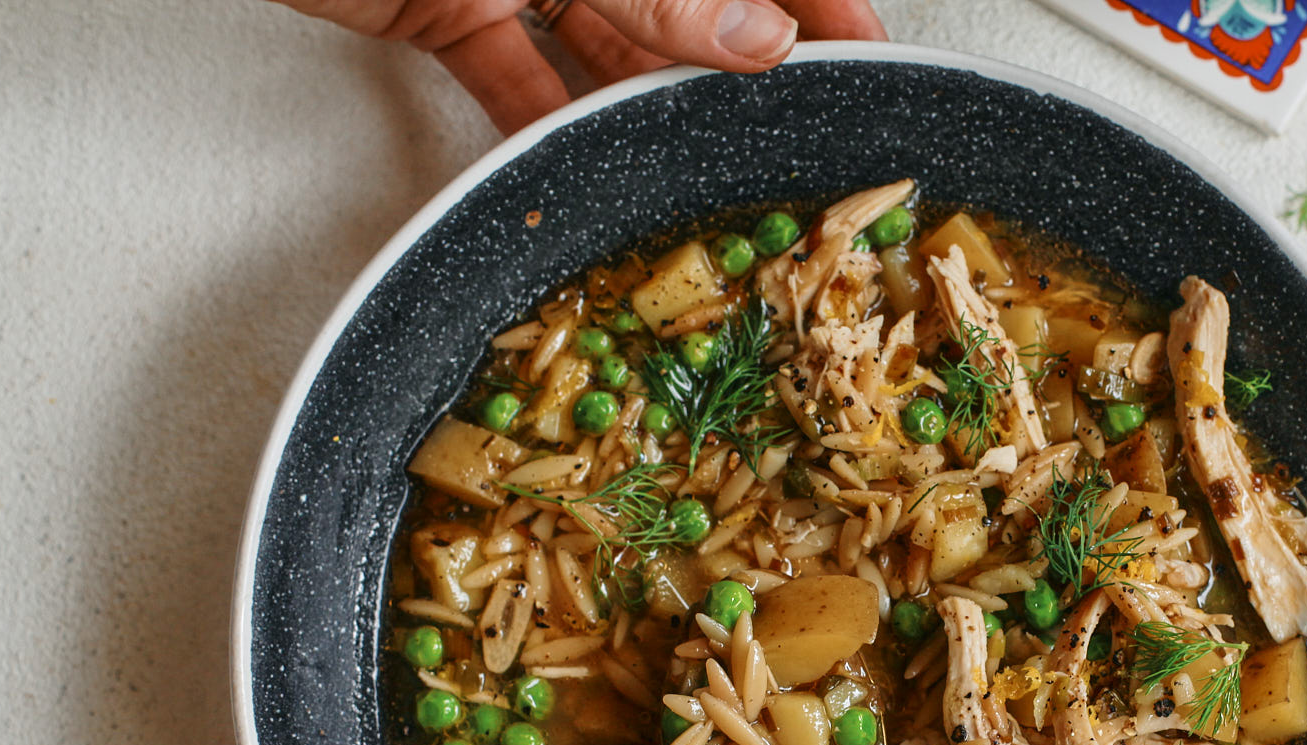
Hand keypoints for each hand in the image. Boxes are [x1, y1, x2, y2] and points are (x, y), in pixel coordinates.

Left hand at [270, 0, 887, 134]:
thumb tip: (756, 33)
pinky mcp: (440, 2)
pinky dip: (535, 124)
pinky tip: (568, 167)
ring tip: (692, 167)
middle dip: (732, 65)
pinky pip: (511, 73)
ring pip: (602, 42)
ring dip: (638, 107)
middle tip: (787, 131)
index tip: (866, 52)